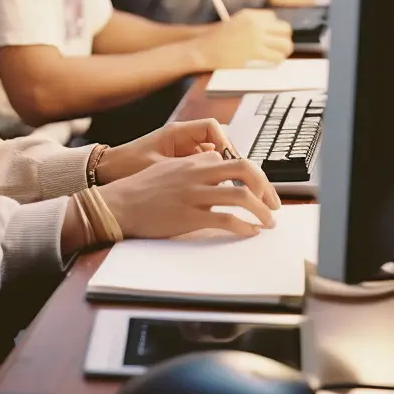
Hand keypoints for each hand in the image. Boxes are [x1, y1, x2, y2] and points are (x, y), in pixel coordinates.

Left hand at [96, 118, 236, 183]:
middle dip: (229, 160)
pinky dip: (209, 180)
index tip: (230, 160)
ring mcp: (181, 153)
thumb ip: (184, 169)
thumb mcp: (157, 167)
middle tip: (238, 179)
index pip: (212, 127)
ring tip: (230, 190)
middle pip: (216, 143)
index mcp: (177, 133)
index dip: (225, 142)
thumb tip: (212, 173)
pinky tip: (213, 195)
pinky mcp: (178, 167)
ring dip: (221, 173)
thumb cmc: (126, 165)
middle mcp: (181, 140)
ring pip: (211, 159)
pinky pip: (201, 170)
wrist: (107, 172)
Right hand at [100, 152, 280, 238]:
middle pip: (245, 170)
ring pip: (241, 196)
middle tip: (273, 203)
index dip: (251, 176)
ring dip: (262, 210)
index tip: (260, 190)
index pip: (232, 161)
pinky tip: (250, 232)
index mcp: (193, 161)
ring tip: (269, 222)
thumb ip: (193, 168)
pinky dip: (244, 226)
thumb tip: (215, 172)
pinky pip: (226, 219)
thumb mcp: (169, 169)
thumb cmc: (142, 190)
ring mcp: (195, 194)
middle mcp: (197, 173)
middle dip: (266, 186)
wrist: (119, 204)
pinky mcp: (190, 216)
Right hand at [192, 9, 292, 71]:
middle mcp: (256, 24)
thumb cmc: (216, 40)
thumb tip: (271, 35)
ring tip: (277, 56)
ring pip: (285, 44)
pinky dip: (277, 61)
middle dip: (284, 38)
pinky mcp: (256, 52)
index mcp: (250, 15)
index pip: (273, 17)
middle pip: (285, 29)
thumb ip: (251, 25)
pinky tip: (271, 63)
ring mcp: (257, 38)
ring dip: (283, 51)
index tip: (271, 37)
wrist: (204, 50)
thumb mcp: (234, 23)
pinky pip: (277, 57)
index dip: (274, 28)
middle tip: (280, 47)